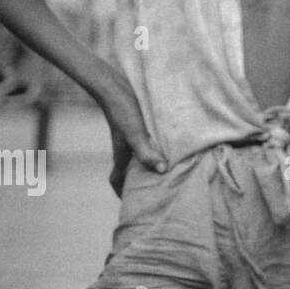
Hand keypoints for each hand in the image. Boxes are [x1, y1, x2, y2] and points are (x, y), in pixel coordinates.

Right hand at [95, 73, 166, 189]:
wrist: (114, 84)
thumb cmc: (123, 110)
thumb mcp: (136, 134)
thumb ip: (146, 153)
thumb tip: (162, 171)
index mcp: (123, 154)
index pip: (117, 179)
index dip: (123, 193)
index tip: (135, 204)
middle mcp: (127, 148)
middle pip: (131, 170)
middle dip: (142, 181)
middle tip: (159, 189)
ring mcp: (133, 136)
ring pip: (140, 156)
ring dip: (152, 163)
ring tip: (171, 170)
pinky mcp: (140, 124)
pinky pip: (149, 141)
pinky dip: (158, 146)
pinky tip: (174, 143)